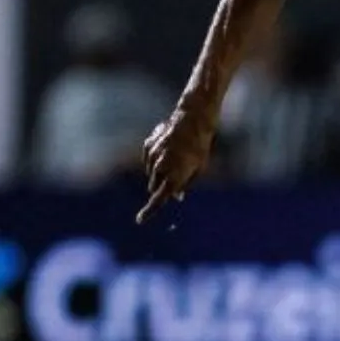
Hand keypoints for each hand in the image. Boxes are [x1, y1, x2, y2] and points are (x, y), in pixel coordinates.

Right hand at [137, 110, 214, 224]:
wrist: (191, 120)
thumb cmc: (199, 147)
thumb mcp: (199, 169)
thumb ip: (186, 184)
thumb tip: (177, 196)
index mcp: (174, 177)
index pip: (158, 199)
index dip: (149, 211)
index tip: (140, 220)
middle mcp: (160, 168)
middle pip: (154, 188)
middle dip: (161, 187)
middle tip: (176, 178)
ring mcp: (152, 157)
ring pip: (151, 174)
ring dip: (160, 173)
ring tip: (177, 157)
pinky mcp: (148, 147)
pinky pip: (148, 161)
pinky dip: (156, 160)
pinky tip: (169, 150)